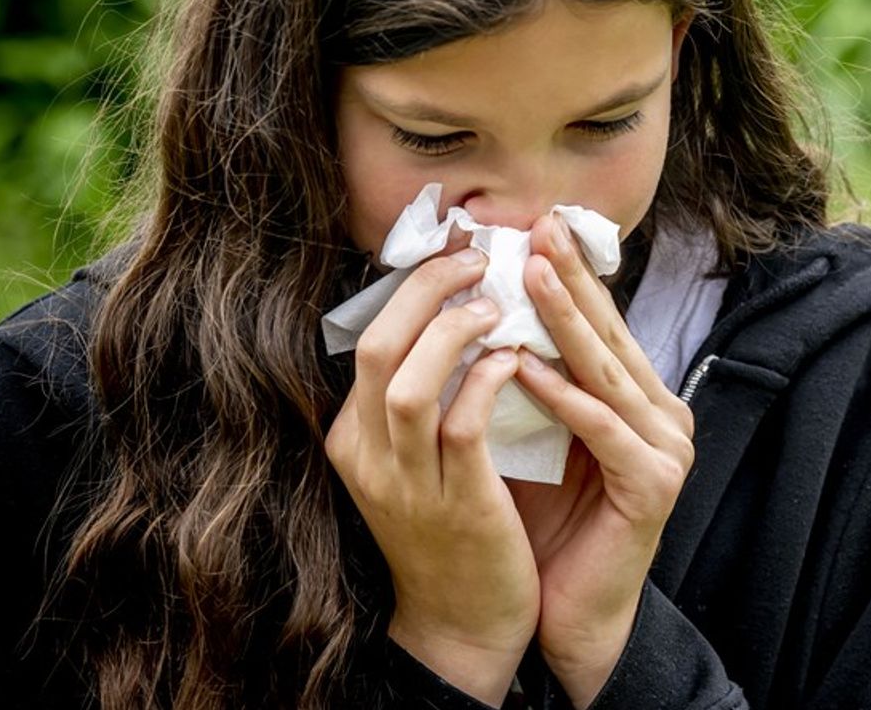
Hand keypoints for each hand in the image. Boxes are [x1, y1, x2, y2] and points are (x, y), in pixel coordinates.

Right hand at [324, 248, 540, 705]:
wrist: (462, 621)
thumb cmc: (452, 525)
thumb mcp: (418, 456)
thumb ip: (429, 392)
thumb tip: (463, 310)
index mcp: (354, 433)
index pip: (369, 337)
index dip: (414, 284)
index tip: (458, 248)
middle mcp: (367, 453)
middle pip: (379, 345)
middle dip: (429, 289)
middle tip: (478, 258)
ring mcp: (405, 481)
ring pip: (410, 381)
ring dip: (457, 330)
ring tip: (497, 304)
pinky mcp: (454, 502)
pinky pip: (461, 426)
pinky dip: (488, 381)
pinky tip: (516, 358)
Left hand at [507, 213, 696, 705]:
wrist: (567, 612)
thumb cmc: (546, 524)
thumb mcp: (535, 436)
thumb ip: (529, 380)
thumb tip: (484, 310)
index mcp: (639, 400)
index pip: (602, 326)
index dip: (570, 276)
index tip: (536, 227)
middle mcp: (664, 416)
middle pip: (610, 337)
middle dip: (572, 280)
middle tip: (541, 230)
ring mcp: (667, 449)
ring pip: (608, 374)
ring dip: (567, 323)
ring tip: (533, 278)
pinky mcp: (654, 485)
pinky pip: (602, 431)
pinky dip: (564, 397)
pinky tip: (526, 368)